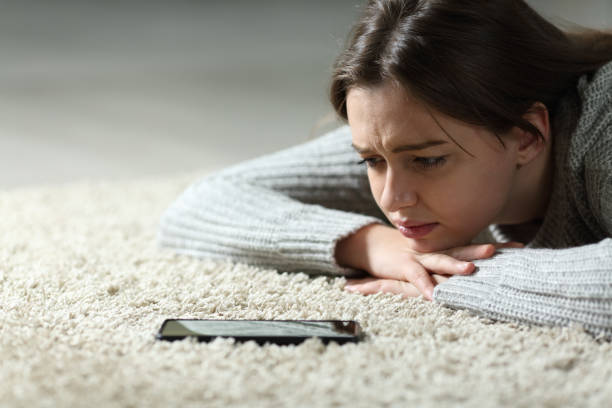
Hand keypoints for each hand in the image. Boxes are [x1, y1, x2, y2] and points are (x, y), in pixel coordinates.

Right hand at [335, 224, 523, 300]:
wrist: (372, 245)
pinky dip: (424, 286)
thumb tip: (477, 269)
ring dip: (454, 264)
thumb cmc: (406, 255)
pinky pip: (415, 277)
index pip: (473, 246)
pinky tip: (433, 296)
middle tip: (498, 250)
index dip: (496, 248)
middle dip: (479, 250)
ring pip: (440, 260)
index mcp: (444, 249)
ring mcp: (419, 257)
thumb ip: (450, 262)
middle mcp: (435, 251)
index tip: (521, 247)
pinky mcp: (402, 266)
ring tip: (470, 269)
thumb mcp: (430, 257)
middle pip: (460, 249)